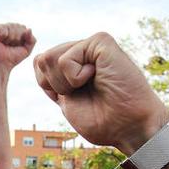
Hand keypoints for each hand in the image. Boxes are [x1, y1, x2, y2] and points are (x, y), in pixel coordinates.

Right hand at [0, 23, 36, 69]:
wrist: (1, 64)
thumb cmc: (13, 58)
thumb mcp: (27, 50)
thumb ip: (32, 40)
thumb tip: (29, 29)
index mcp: (16, 31)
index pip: (23, 27)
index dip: (22, 38)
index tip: (17, 46)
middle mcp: (8, 28)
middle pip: (18, 26)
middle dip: (16, 38)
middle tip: (10, 45)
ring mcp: (0, 29)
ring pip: (10, 26)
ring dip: (10, 38)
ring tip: (5, 44)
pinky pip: (3, 28)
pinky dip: (3, 36)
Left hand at [33, 32, 168, 153]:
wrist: (129, 127)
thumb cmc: (103, 121)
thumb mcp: (66, 101)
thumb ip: (51, 79)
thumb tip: (39, 56)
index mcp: (76, 65)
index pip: (40, 64)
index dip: (48, 86)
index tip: (73, 98)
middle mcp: (84, 51)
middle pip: (42, 60)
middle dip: (56, 86)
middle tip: (85, 93)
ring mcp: (92, 45)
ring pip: (49, 58)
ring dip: (65, 83)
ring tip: (92, 85)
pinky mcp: (101, 41)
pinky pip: (65, 59)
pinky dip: (75, 77)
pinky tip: (97, 77)